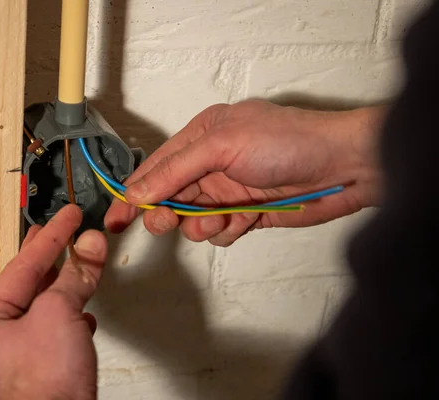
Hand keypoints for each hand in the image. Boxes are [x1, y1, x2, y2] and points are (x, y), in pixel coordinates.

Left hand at [0, 205, 106, 399]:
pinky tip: (84, 312)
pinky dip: (73, 314)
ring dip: (67, 282)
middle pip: (29, 283)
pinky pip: (58, 327)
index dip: (51, 237)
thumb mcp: (57, 314)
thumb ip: (74, 275)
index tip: (68, 215)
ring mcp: (22, 352)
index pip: (23, 265)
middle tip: (61, 227)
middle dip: (50, 255)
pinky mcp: (44, 365)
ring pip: (46, 305)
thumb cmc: (44, 385)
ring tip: (78, 259)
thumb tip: (89, 245)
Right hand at [106, 100, 383, 246]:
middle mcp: (211, 163)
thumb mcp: (222, 145)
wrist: (344, 167)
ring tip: (219, 219)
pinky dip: (225, 231)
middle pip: (169, 196)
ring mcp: (228, 190)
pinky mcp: (246, 213)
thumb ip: (175, 170)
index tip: (115, 218)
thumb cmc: (286, 142)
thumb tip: (137, 192)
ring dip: (199, 224)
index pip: (155, 167)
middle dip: (165, 212)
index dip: (132, 192)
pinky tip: (243, 221)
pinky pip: (219, 231)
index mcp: (200, 136)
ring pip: (192, 218)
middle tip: (166, 222)